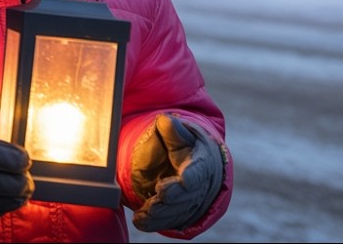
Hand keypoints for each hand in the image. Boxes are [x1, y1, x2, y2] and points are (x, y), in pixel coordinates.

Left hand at [131, 113, 223, 231]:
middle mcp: (198, 186)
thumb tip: (165, 120)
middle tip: (160, 196)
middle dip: (174, 198)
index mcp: (201, 163)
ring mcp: (190, 202)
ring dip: (161, 214)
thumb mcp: (181, 134)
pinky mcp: (179, 213)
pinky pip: (168, 221)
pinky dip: (154, 223)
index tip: (184, 180)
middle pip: (188, 196)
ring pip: (177, 212)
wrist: (193, 164)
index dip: (192, 176)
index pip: (199, 171)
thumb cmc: (185, 146)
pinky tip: (141, 221)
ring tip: (144, 213)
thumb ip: (172, 130)